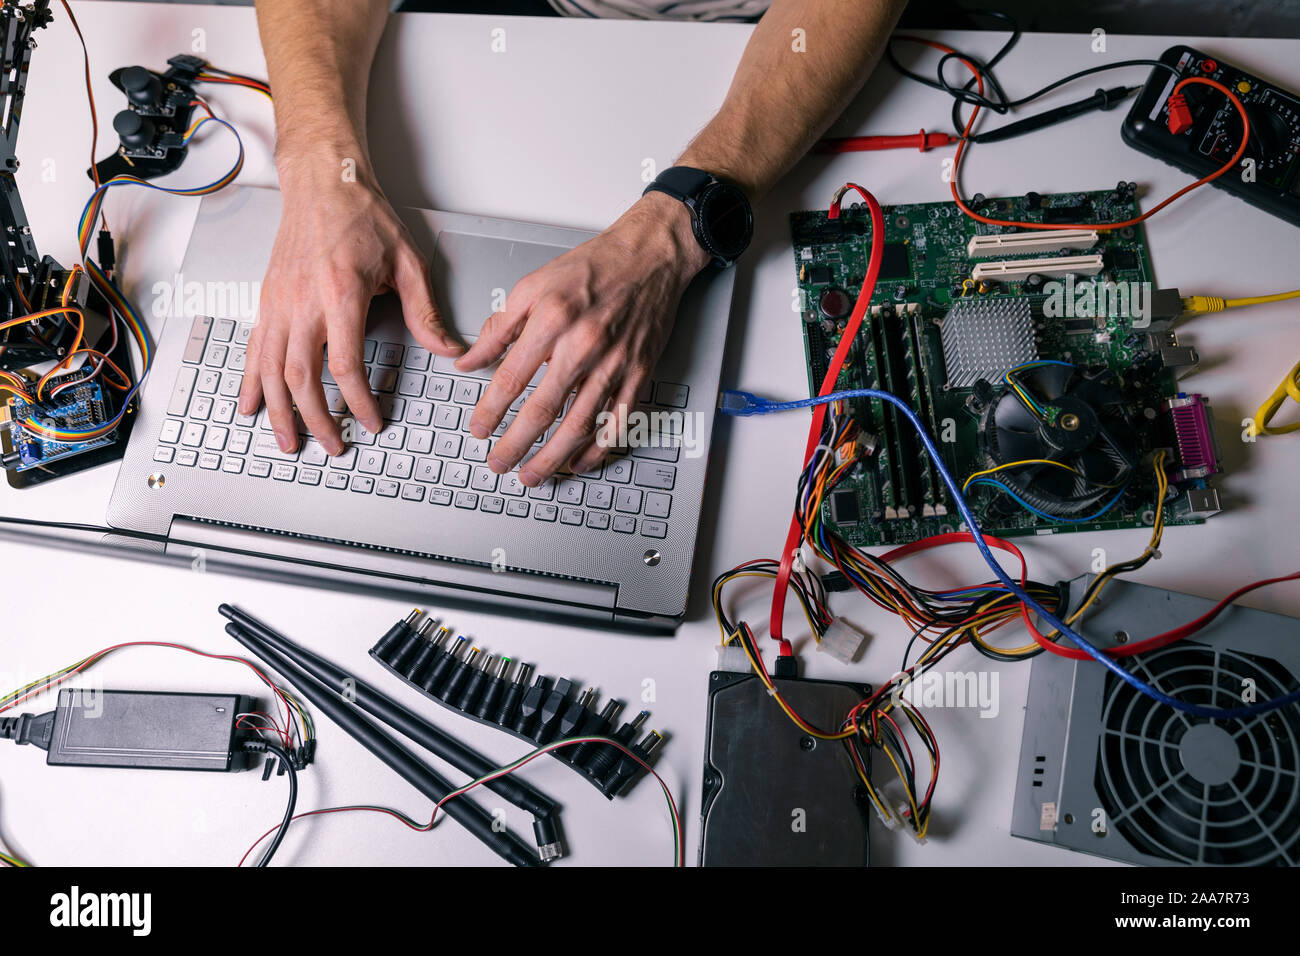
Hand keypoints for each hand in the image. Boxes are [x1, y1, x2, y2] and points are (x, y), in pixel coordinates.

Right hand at [239, 167, 462, 456]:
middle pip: (300, 376)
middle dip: (316, 419)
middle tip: (334, 446)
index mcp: (340, 293)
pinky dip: (250, 382)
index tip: (372, 421)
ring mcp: (278, 302)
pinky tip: (251, 406)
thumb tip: (447, 348)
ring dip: (279, 412)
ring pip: (270, 370)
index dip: (358, 401)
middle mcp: (302, 301)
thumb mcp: (407, 260)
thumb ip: (425, 311)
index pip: (344, 365)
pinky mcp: (266, 300)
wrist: (323, 180)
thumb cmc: (362, 214)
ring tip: (290, 442)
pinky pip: (253, 349)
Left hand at [457, 191, 710, 485]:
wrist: (649, 257)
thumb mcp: (533, 285)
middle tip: (498, 464)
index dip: (491, 411)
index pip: (512, 378)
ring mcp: (614, 363)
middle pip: (543, 411)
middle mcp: (584, 344)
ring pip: (580, 425)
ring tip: (533, 475)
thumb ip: (499, 327)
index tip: (479, 430)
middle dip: (516, 445)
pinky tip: (579, 463)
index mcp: (552, 319)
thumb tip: (469, 360)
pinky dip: (597, 448)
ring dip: (553, 457)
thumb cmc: (593, 268)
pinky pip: (617, 422)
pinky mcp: (638, 373)